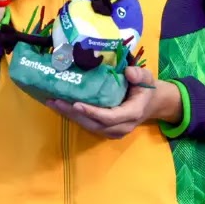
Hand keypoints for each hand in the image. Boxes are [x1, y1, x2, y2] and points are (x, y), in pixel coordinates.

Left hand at [46, 66, 181, 138]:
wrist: (152, 103)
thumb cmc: (146, 89)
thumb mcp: (147, 78)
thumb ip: (139, 75)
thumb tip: (128, 72)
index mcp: (132, 113)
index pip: (109, 117)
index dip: (92, 112)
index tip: (76, 104)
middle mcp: (122, 126)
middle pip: (94, 123)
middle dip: (73, 113)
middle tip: (54, 101)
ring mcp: (114, 131)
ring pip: (89, 126)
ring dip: (70, 116)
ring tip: (52, 103)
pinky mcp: (107, 130)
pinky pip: (89, 125)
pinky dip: (74, 116)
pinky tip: (60, 106)